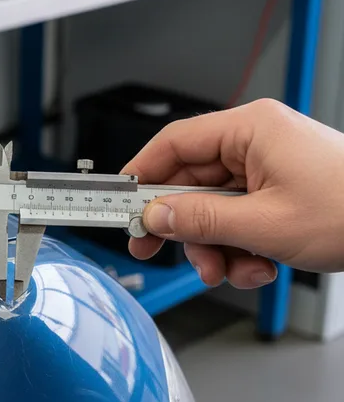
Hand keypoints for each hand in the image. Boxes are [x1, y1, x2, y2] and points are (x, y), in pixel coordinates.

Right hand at [122, 99, 343, 288]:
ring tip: (232, 271)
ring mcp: (269, 168)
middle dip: (184, 225)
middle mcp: (256, 143)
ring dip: (215, 245)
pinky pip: (240, 217)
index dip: (142, 173)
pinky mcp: (281, 191)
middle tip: (157, 250)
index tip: (121, 201)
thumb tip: (155, 215)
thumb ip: (200, 218)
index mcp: (250, 130)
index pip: (174, 143)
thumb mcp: (264, 223)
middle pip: (192, 182)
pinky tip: (258, 267)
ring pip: (214, 207)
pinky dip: (240, 247)